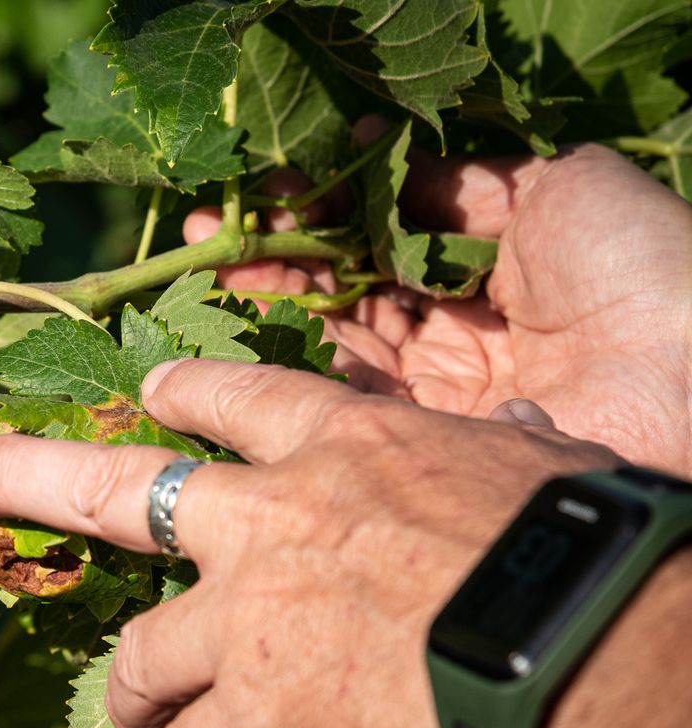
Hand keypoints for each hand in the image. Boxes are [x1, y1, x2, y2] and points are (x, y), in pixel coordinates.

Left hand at [0, 360, 618, 727]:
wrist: (584, 652)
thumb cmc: (585, 551)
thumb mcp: (534, 464)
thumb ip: (484, 452)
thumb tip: (509, 421)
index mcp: (342, 445)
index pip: (234, 401)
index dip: (180, 395)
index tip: (146, 394)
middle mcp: (267, 522)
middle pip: (115, 490)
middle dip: (22, 478)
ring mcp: (245, 620)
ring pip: (135, 659)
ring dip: (124, 701)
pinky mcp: (253, 717)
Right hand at [193, 140, 691, 475]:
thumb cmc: (644, 268)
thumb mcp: (553, 188)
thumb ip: (454, 182)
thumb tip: (366, 153)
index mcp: (490, 268)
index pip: (379, 243)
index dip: (316, 221)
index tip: (256, 200)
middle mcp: (458, 336)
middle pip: (345, 297)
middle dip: (274, 265)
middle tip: (204, 242)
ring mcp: (443, 398)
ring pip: (335, 353)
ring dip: (272, 314)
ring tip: (214, 276)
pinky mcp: (433, 452)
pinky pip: (350, 414)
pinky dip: (294, 380)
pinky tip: (250, 344)